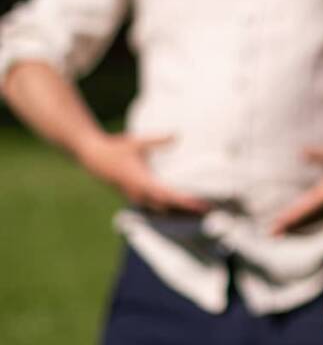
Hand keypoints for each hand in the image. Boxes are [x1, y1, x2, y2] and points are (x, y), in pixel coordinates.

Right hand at [76, 132, 209, 213]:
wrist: (94, 157)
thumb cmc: (116, 149)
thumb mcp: (137, 142)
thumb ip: (157, 140)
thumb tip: (177, 135)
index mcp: (141, 182)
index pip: (168, 195)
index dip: (185, 201)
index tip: (200, 205)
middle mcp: (140, 193)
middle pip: (168, 207)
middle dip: (186, 209)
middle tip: (207, 209)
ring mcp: (136, 196)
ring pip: (160, 208)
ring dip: (177, 209)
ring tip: (197, 208)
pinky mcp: (135, 195)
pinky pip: (154, 204)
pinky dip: (167, 205)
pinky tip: (179, 204)